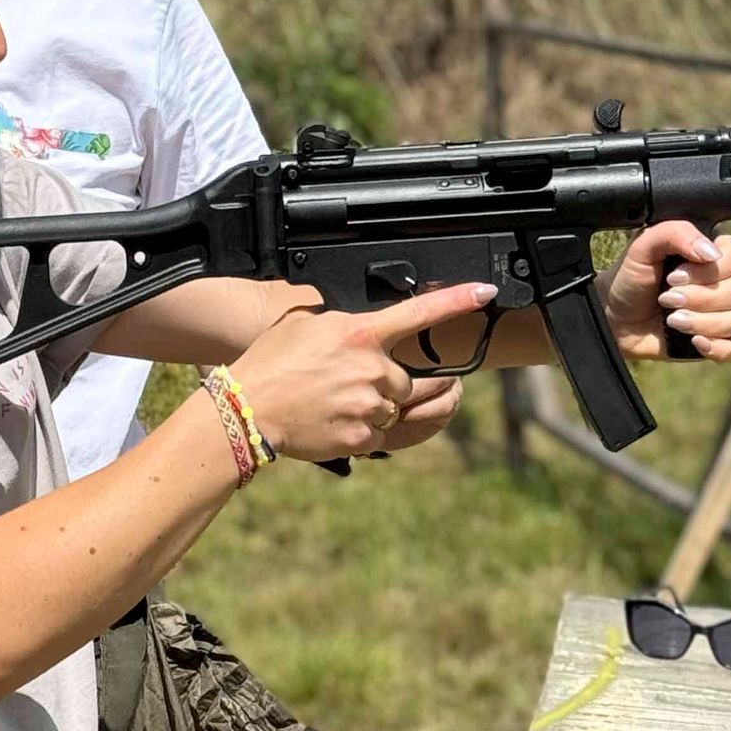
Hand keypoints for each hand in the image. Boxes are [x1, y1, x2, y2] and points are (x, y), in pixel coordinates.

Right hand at [230, 281, 488, 462]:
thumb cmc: (269, 362)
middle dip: (389, 384)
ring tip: (337, 403)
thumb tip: (360, 320)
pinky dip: (363, 431)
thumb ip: (342, 319)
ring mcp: (370, 406)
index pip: (419, 312)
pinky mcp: (363, 438)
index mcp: (360, 333)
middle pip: (408, 380)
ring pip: (395, 409)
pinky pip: (381, 435)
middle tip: (350, 384)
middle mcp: (372, 369)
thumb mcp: (305, 322)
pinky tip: (335, 421)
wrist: (246, 409)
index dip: (457, 300)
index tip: (485, 292)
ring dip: (376, 408)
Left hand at [600, 222, 730, 362]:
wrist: (614, 316)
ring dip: (703, 322)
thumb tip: (711, 253)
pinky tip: (694, 341)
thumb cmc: (630, 278)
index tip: (674, 276)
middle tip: (666, 299)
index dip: (709, 270)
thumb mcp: (643, 246)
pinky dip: (717, 347)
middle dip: (700, 298)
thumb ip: (676, 233)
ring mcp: (726, 314)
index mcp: (712, 255)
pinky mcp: (719, 342)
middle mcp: (726, 283)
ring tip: (672, 320)